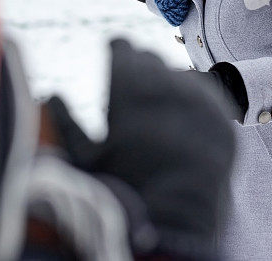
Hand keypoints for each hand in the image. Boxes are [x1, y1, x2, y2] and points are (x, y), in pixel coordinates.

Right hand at [44, 39, 235, 256]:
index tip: (114, 57)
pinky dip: (193, 100)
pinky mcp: (222, 118)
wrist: (175, 224)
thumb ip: (65, 122)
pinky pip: (206, 93)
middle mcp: (166, 88)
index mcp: (129, 90)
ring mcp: (199, 102)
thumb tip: (49, 96)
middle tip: (133, 88)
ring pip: (179, 74)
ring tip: (157, 110)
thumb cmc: (122, 189)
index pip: (123, 47)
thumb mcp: (84, 159)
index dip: (116, 52)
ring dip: (166, 84)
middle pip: (150, 59)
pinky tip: (182, 118)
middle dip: (139, 68)